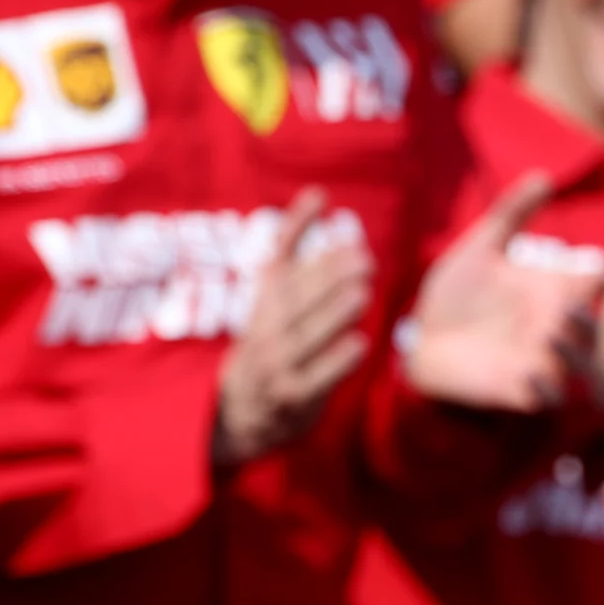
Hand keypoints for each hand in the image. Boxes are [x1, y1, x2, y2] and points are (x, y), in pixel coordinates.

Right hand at [212, 190, 373, 467]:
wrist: (241, 412)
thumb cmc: (272, 341)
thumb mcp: (275, 295)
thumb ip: (295, 247)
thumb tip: (318, 192)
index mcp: (263, 303)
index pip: (278, 263)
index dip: (296, 230)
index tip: (323, 202)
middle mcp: (265, 332)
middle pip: (293, 302)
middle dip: (326, 279)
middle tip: (362, 259)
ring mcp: (276, 366)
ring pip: (304, 339)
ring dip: (332, 315)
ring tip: (362, 293)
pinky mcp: (292, 399)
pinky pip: (314, 381)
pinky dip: (335, 364)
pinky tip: (359, 344)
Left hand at [400, 172, 598, 412]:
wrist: (418, 335)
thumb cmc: (456, 291)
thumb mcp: (482, 246)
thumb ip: (511, 212)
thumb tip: (544, 177)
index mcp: (551, 289)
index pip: (598, 282)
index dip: (603, 275)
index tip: (592, 270)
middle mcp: (551, 326)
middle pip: (597, 329)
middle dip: (591, 321)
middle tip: (566, 307)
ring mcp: (538, 359)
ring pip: (582, 367)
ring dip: (575, 355)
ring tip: (547, 334)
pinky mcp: (516, 388)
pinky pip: (549, 399)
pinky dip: (547, 390)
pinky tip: (527, 372)